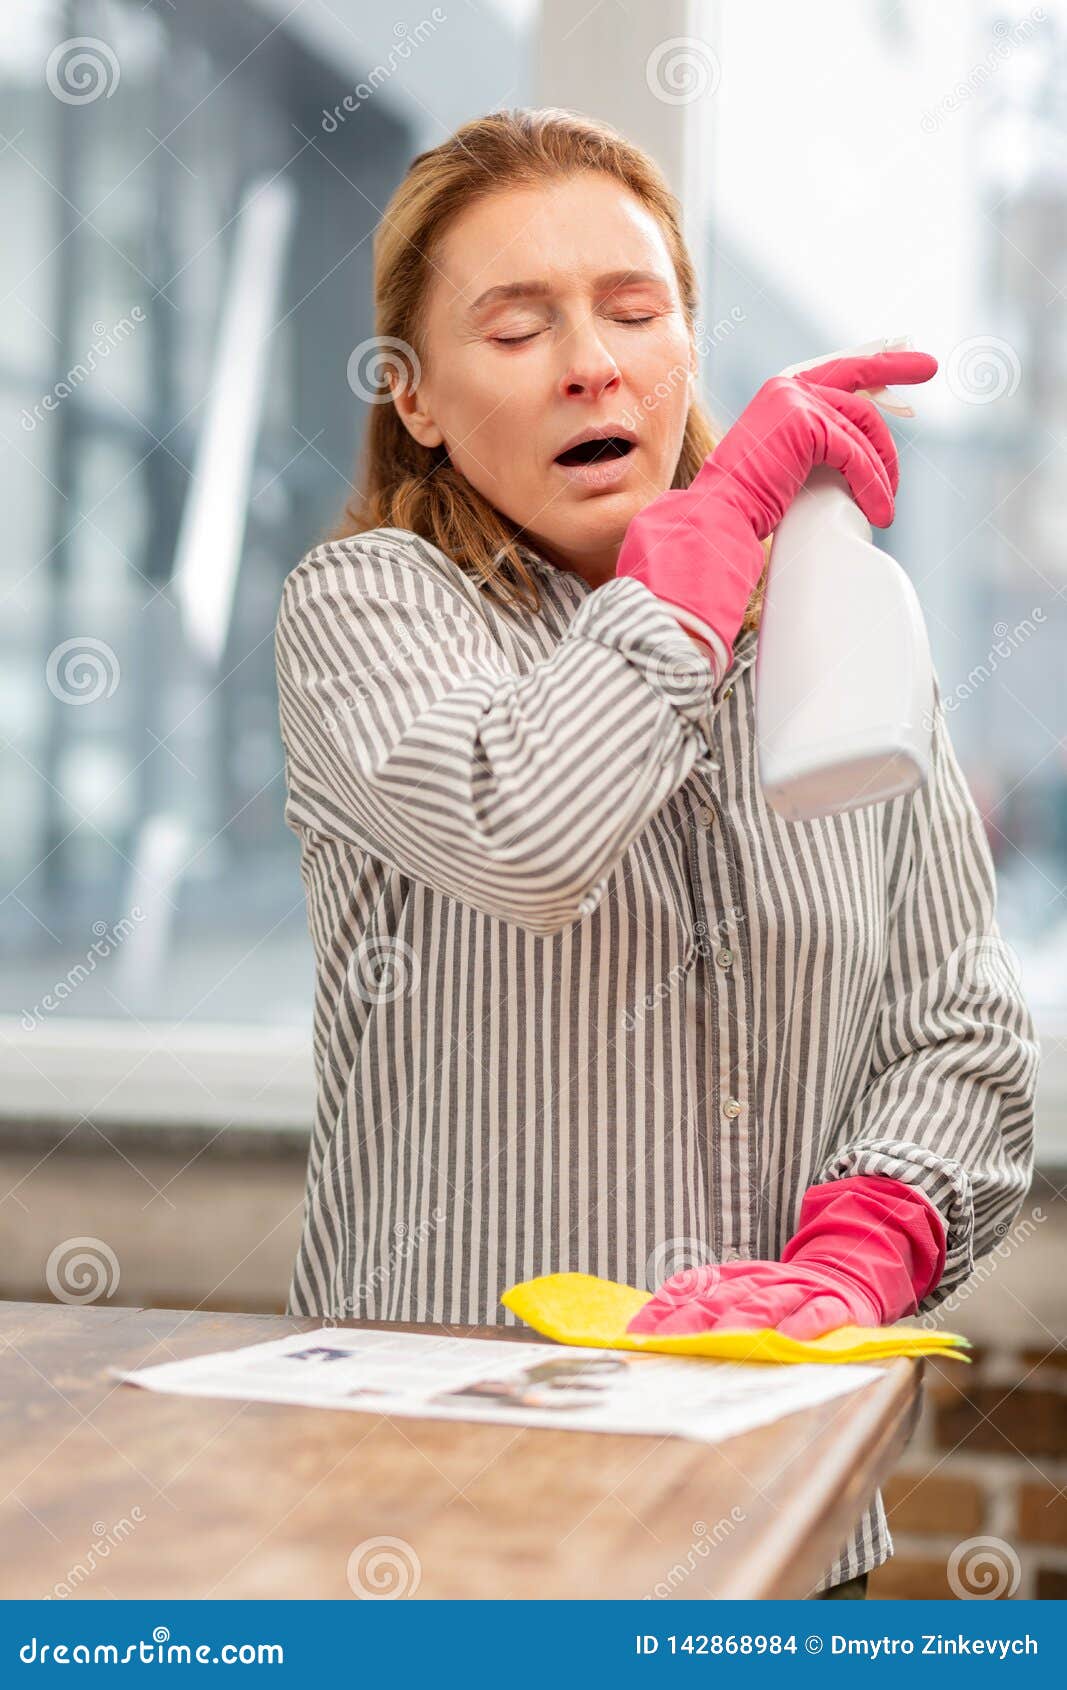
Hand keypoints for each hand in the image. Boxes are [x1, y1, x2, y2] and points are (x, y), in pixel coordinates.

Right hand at [615, 348, 937, 677]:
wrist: (720, 516)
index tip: (907, 354)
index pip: (840, 368)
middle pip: (860, 376)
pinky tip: (878, 510)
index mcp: (782, 393)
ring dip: (882, 471)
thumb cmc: (749, 504)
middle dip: (898, 364)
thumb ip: (820, 446)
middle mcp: (788, 388)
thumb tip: (861, 452)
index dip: (876, 358)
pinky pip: (856, 453)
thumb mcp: (791, 463)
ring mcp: (796, 402)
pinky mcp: (807, 425)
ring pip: (864, 429)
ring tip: (887, 508)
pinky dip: (872, 484)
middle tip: (932, 366)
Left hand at [625, 1258, 881, 1340]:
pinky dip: (802, 1326)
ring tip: (721, 1341)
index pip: (691, 1287)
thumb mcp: (742, 1292)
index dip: (663, 1308)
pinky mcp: (831, 1304)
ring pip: (764, 1303)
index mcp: (734, 1276)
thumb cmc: (782, 1296)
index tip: (636, 1333)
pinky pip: (816, 1314)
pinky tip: (789, 1339)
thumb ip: (705, 1307)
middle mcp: (760, 1279)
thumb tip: (652, 1335)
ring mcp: (796, 1290)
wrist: (846, 1272)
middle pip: (722, 1297)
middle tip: (667, 1343)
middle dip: (691, 1319)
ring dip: (741, 1322)